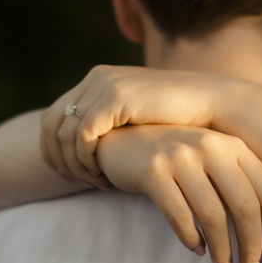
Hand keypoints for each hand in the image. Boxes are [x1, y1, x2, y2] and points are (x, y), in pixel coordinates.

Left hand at [40, 65, 223, 182]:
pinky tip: (104, 175)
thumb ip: (112, 124)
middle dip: (57, 160)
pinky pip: (83, 136)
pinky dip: (87, 161)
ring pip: (64, 134)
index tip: (65, 176)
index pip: (53, 116)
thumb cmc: (179, 118)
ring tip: (94, 183)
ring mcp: (104, 85)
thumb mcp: (136, 118)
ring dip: (74, 165)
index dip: (52, 149)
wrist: (211, 103)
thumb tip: (91, 147)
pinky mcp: (115, 98)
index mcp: (98, 79)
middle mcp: (96, 78)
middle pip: (51, 125)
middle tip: (74, 184)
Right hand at [96, 125, 261, 262]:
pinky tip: (197, 251)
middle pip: (246, 206)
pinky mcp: (152, 171)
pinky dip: (191, 239)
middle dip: (253, 245)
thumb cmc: (175, 156)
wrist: (123, 137)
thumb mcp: (212, 159)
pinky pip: (179, 215)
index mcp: (234, 146)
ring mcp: (181, 157)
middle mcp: (211, 147)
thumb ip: (238, 182)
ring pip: (213, 215)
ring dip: (223, 250)